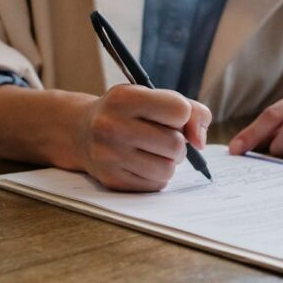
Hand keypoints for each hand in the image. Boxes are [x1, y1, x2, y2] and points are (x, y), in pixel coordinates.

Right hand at [75, 85, 210, 191]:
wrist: (81, 131)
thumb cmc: (127, 113)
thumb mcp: (152, 97)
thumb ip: (190, 110)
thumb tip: (200, 142)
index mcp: (124, 98)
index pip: (180, 110)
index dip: (183, 116)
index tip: (171, 117)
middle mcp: (112, 126)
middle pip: (176, 144)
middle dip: (178, 143)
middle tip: (164, 138)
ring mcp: (109, 155)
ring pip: (168, 168)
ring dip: (169, 162)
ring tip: (154, 152)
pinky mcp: (111, 179)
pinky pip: (155, 185)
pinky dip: (157, 176)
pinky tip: (142, 164)